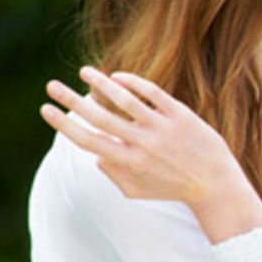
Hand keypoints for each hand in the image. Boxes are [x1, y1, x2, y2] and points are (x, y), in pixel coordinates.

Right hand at [40, 66, 247, 205]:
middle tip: (51, 86)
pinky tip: (117, 76)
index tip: (46, 109)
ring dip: (100, 84)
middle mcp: (143, 144)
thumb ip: (114, 175)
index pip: (88, 140)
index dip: (64, 124)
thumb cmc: (174, 188)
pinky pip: (154, 94)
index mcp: (129, 163)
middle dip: (71, 100)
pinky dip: (133, 83)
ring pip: (125, 100)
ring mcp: (163, 128)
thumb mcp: (139, 191)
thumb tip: (94, 156)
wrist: (216, 184)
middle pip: (99, 117)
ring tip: (84, 71)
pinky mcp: (181, 116)